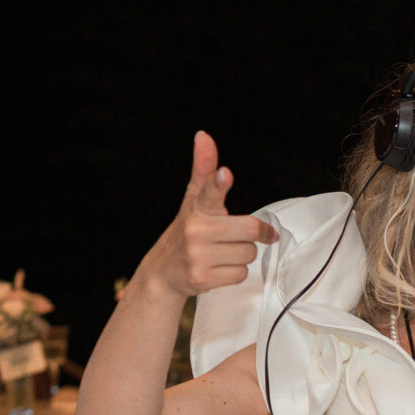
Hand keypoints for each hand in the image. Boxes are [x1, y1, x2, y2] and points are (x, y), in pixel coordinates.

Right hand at [133, 133, 276, 300]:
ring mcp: (197, 255)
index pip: (208, 191)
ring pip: (248, 253)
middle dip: (251, 235)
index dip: (218, 182)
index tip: (224, 174)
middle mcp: (195, 230)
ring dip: (241, 254)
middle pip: (250, 229)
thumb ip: (204, 169)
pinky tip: (217, 268)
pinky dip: (234, 272)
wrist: (163, 272)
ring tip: (221, 253)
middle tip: (238, 235)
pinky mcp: (202, 278)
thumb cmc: (186, 231)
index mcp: (196, 208)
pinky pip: (240, 273)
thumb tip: (203, 136)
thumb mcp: (193, 200)